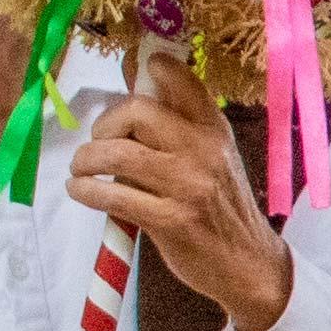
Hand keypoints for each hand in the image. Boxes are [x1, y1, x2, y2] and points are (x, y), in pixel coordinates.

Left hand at [66, 84, 295, 330]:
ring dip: (86, 161)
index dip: (148, 66)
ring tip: (82, 171)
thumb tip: (133, 68)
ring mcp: (188, 185)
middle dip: (104, 126)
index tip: (132, 74)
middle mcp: (204, 150)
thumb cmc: (220, 206)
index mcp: (214, 128)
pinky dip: (86, 191)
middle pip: (136, 111)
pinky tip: (82, 191)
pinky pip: (112, 195)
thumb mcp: (212, 155)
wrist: (248, 264)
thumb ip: (176, 119)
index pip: (180, 79)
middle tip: (99, 145)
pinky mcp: (170, 220)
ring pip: (118, 154)